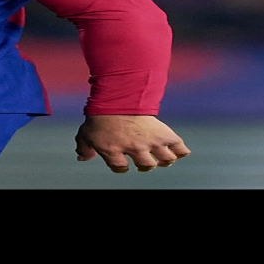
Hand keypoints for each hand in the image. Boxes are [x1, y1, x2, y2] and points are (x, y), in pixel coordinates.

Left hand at [76, 114, 190, 172]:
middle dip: (146, 165)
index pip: (121, 168)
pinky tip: (178, 150)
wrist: (119, 94)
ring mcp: (150, 141)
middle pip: (147, 166)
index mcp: (114, 151)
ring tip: (163, 156)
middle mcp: (134, 148)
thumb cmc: (100, 115)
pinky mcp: (163, 133)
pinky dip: (181, 150)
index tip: (123, 162)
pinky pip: (179, 146)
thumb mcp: (86, 132)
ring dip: (165, 159)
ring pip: (165, 159)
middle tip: (145, 158)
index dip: (121, 167)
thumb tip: (81, 158)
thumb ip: (83, 147)